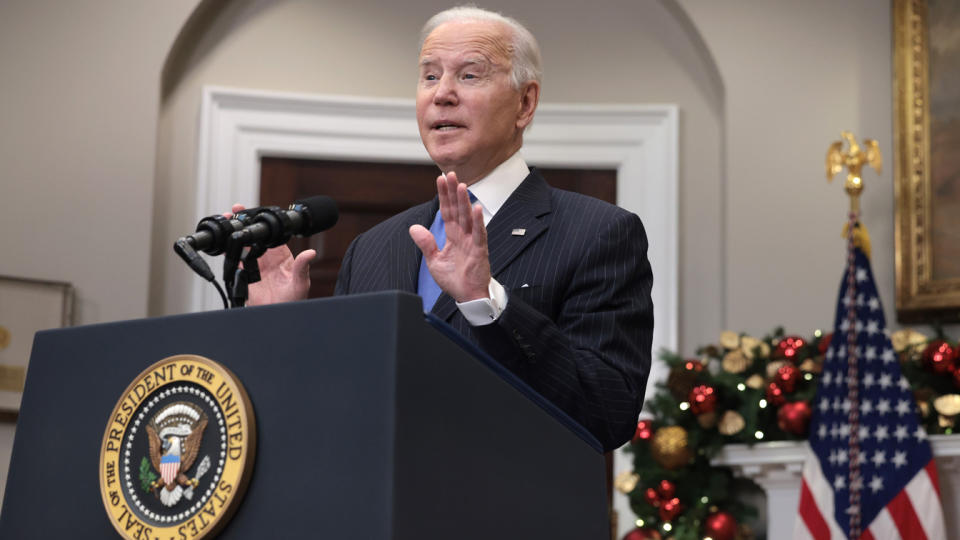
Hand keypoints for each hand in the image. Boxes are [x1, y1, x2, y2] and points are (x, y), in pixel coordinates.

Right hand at [226, 204, 314, 304]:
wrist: (279, 316)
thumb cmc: (294, 301)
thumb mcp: (301, 283)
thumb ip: (302, 267)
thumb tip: (311, 253)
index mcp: (282, 256)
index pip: (272, 235)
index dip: (263, 223)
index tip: (257, 213)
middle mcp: (268, 259)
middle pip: (255, 237)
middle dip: (244, 224)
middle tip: (235, 212)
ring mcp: (256, 266)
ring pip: (243, 246)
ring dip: (234, 235)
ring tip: (225, 224)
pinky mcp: (246, 276)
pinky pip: (235, 261)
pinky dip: (228, 253)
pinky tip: (222, 245)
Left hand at [408, 172, 490, 302]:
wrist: (467, 297)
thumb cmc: (454, 280)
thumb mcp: (434, 261)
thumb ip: (425, 243)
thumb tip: (413, 228)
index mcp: (452, 236)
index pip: (447, 211)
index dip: (443, 196)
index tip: (440, 179)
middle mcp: (462, 235)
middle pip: (457, 209)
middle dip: (453, 192)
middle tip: (450, 174)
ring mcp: (472, 241)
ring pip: (467, 217)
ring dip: (464, 201)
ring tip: (461, 186)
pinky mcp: (480, 250)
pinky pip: (479, 233)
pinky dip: (478, 221)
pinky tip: (476, 208)